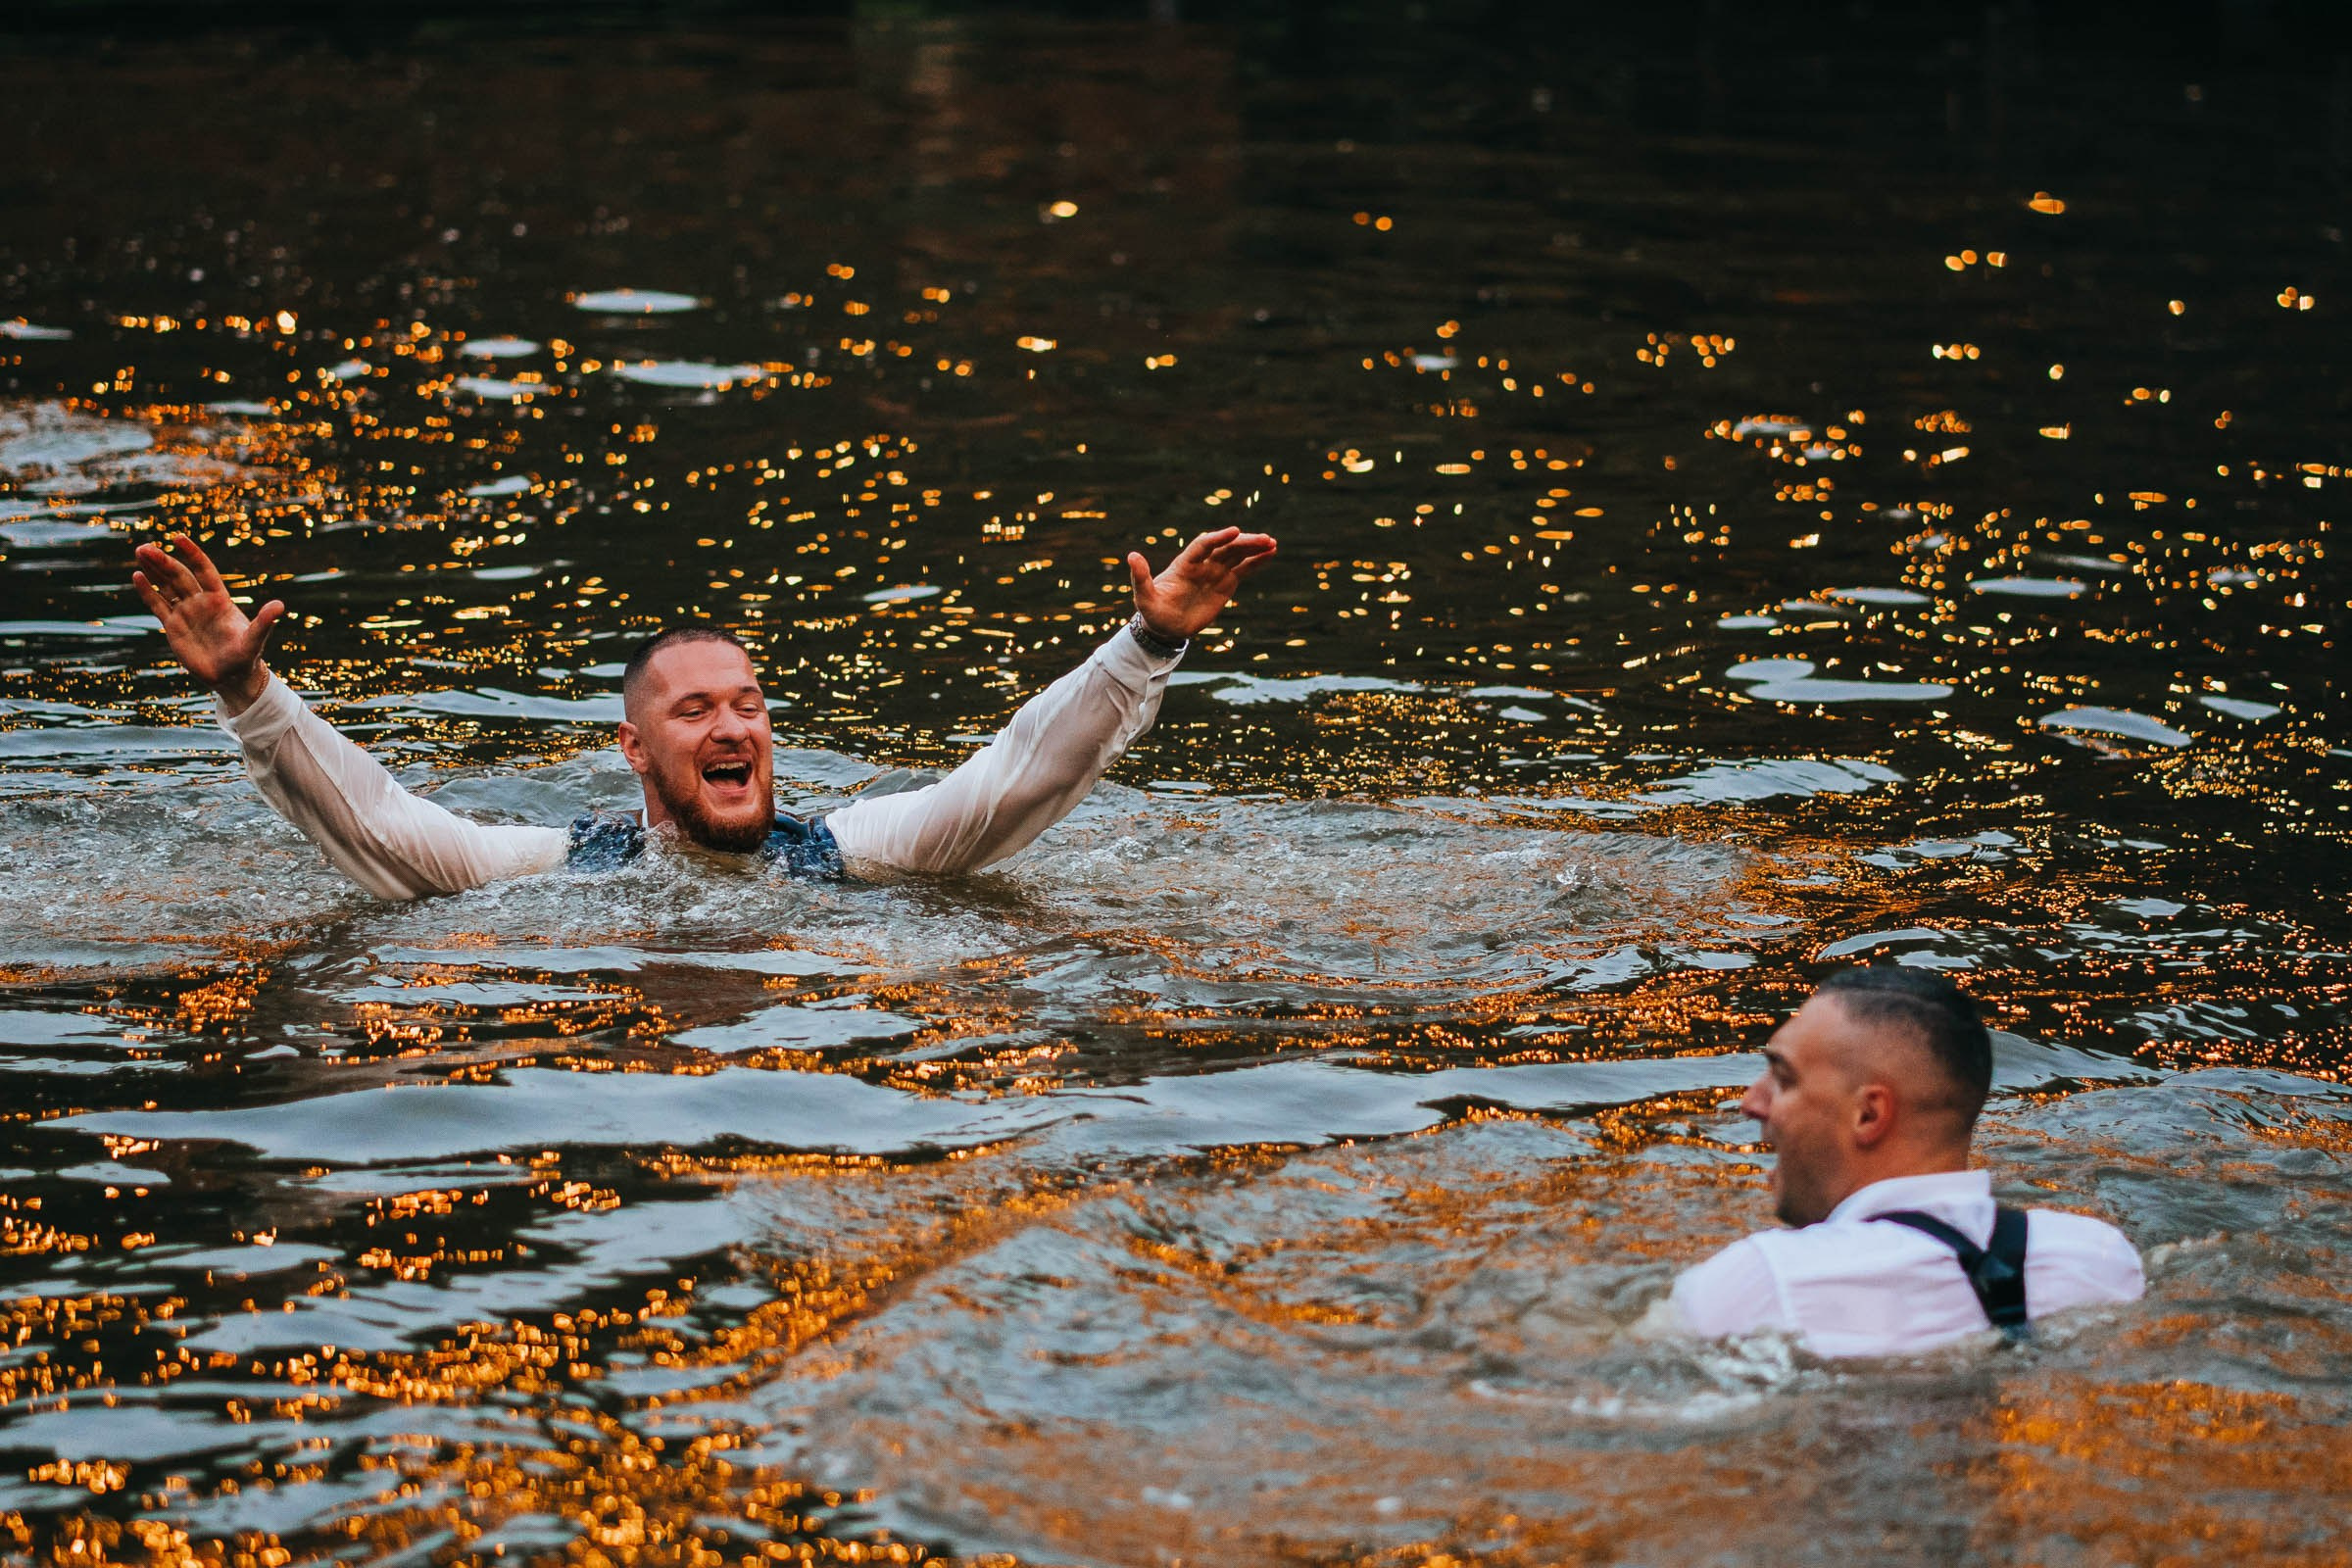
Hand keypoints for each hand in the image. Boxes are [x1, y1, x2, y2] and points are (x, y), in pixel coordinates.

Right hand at [131, 532, 286, 714]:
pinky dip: (147, 591)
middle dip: (164, 561)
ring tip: (140, 551)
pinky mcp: (173, 626)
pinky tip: (137, 575)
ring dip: (153, 569)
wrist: (231, 677)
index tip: (178, 538)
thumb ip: (264, 622)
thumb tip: (280, 606)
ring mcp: (186, 612)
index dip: (192, 554)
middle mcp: (201, 602)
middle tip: (146, 547)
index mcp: (220, 599)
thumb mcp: (255, 640)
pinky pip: (157, 604)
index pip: (204, 570)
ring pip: (166, 586)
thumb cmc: (246, 657)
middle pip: (180, 575)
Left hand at [1126, 526, 1277, 642]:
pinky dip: (1256, 561)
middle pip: (1226, 547)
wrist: (1166, 627)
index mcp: (1185, 564)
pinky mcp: (1226, 583)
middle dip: (1245, 542)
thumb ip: (1140, 577)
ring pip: (1237, 555)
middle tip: (1265, 539)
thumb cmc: (1153, 611)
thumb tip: (1131, 555)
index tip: (1234, 531)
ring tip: (1272, 544)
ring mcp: (1215, 572)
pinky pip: (1243, 568)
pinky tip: (1271, 553)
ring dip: (1254, 548)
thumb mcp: (1144, 598)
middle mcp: (1202, 564)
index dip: (1218, 538)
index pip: (1204, 545)